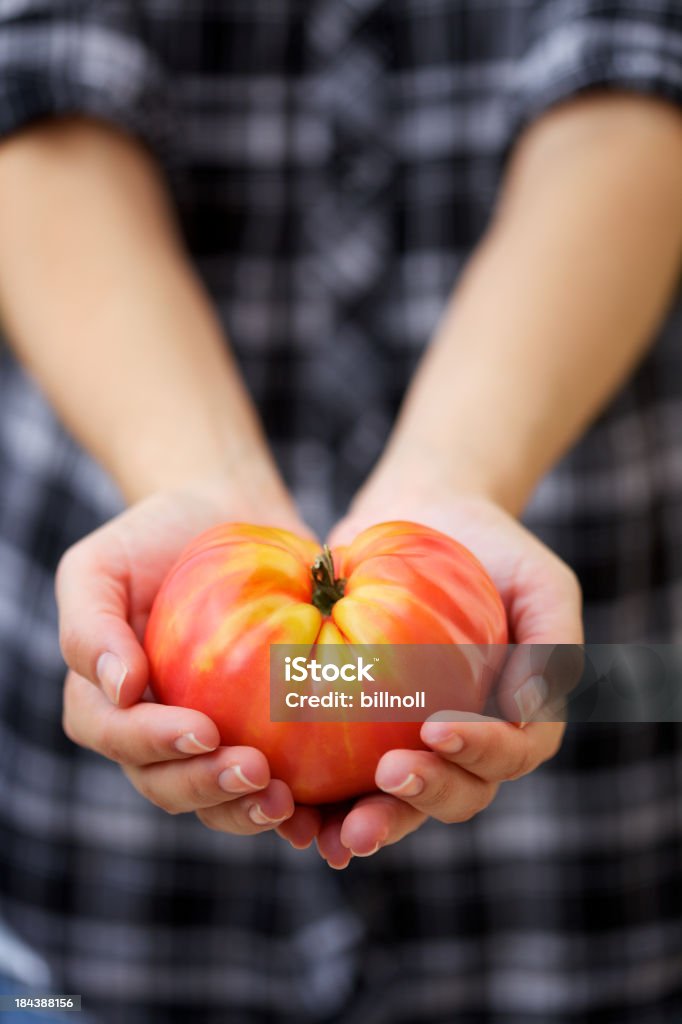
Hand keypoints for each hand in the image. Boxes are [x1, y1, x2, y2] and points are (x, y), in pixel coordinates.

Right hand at [58, 474, 312, 835]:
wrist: (224, 513)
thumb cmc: (153, 536)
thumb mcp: (100, 565)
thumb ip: (89, 625)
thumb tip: (118, 689)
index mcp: (106, 700)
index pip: (117, 736)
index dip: (155, 743)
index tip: (203, 729)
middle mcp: (153, 731)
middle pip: (166, 783)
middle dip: (208, 788)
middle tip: (256, 774)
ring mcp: (207, 737)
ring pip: (215, 799)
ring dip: (246, 810)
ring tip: (286, 802)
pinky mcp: (259, 732)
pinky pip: (270, 780)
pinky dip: (293, 803)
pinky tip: (320, 807)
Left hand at [302, 487, 582, 867]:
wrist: (425, 515)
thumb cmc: (494, 548)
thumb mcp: (541, 582)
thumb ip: (554, 643)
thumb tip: (531, 710)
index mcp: (516, 721)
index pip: (507, 755)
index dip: (478, 754)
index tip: (436, 730)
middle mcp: (468, 744)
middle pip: (456, 794)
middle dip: (424, 799)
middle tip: (387, 778)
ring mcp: (415, 743)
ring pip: (401, 802)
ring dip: (375, 821)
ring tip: (340, 832)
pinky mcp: (364, 732)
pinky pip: (347, 776)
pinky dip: (326, 803)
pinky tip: (296, 810)